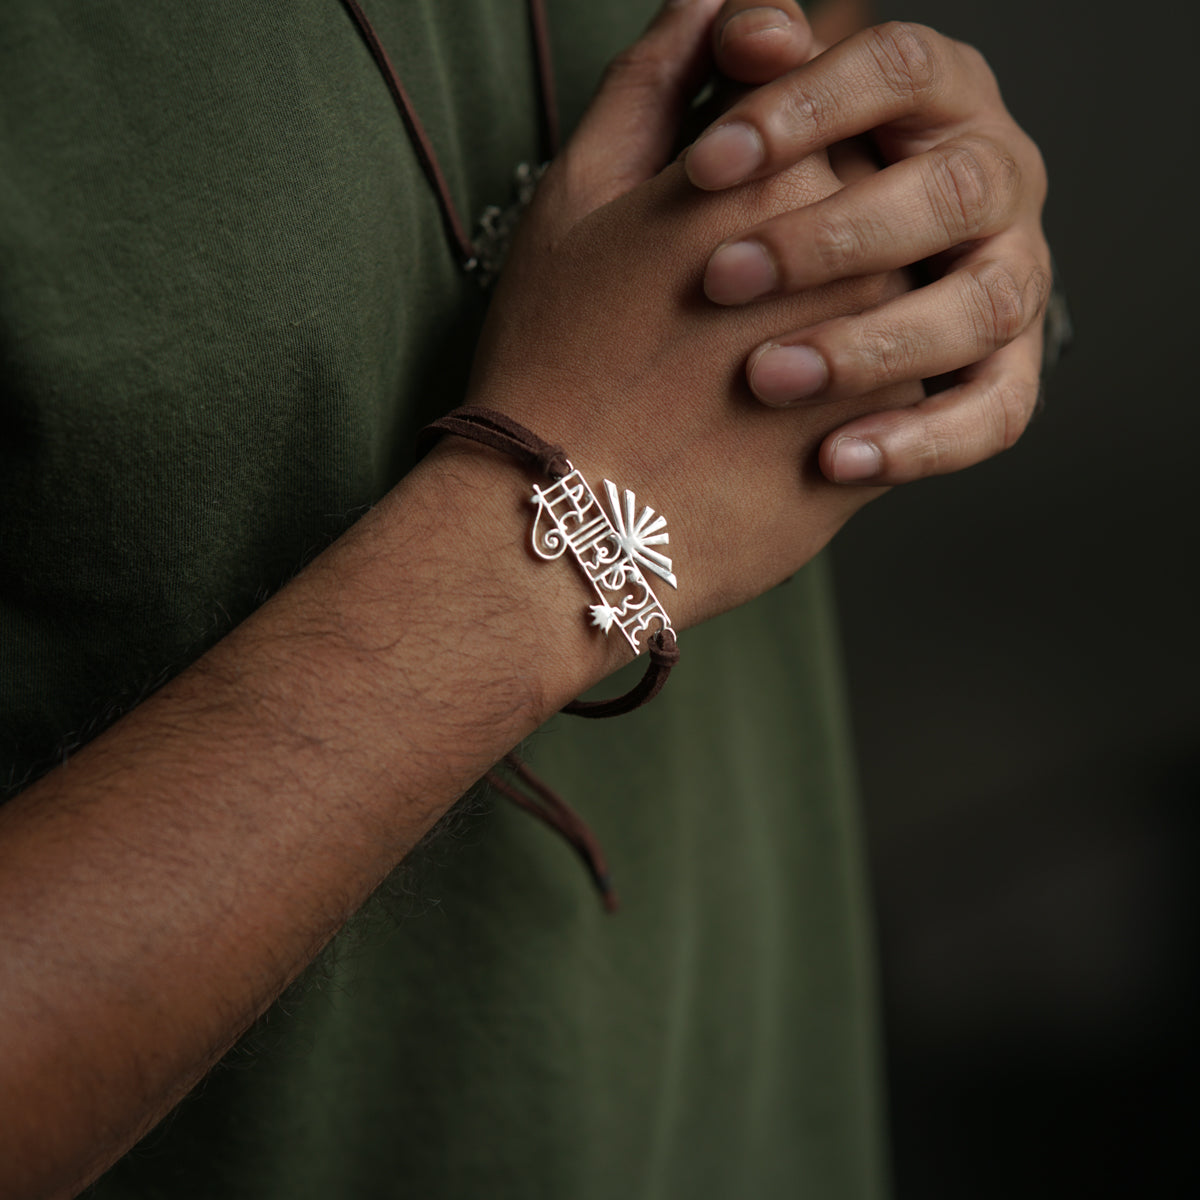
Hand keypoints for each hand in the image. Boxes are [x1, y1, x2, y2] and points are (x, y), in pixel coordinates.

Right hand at [457, 0, 924, 630]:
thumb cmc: (555, 360)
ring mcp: (882, 346)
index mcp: (775, 176)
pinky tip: (761, 415)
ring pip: (889, 292)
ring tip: (732, 362)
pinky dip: (849, 387)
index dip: (766, 152)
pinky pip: (899, 383)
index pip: (815, 114)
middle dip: (804, 231)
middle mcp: (851, 251)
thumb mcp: (577, 197)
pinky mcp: (888, 434)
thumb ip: (656, 81)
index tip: (715, 198)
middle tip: (717, 298)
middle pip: (864, 200)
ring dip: (833, 312)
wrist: (572, 522)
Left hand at [689, 3, 1050, 484]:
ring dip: (875, 344)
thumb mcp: (694, 166)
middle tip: (721, 280)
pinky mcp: (1001, 377)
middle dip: (835, 235)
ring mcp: (1004, 281)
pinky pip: (994, 413)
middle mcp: (986, 182)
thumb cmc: (708, 244)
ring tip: (766, 381)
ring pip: (983, 303)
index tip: (704, 164)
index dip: (807, 106)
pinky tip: (833, 460)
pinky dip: (921, 440)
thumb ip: (706, 80)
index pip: (896, 69)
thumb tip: (740, 17)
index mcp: (923, 105)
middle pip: (955, 186)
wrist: (745, 356)